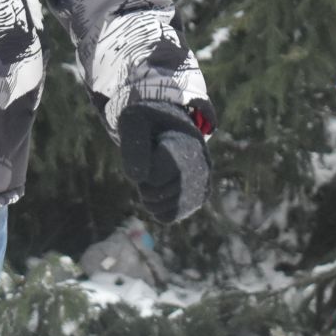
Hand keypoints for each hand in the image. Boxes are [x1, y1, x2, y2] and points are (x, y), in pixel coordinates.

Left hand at [117, 102, 209, 222]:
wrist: (166, 121)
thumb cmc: (147, 120)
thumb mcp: (134, 122)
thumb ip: (132, 146)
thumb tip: (137, 178)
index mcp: (187, 145)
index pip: (152, 176)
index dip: (140, 167)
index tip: (146, 149)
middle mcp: (202, 165)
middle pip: (157, 194)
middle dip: (144, 184)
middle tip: (147, 162)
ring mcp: (203, 182)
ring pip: (164, 209)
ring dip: (150, 196)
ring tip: (154, 173)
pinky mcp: (199, 195)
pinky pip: (170, 215)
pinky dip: (158, 208)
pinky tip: (159, 189)